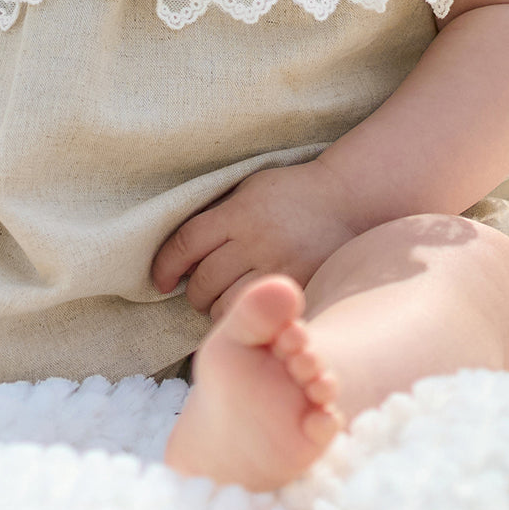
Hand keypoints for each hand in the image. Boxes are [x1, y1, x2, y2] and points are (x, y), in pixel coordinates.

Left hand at [151, 160, 361, 320]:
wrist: (347, 201)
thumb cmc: (289, 194)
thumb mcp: (248, 190)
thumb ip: (216, 216)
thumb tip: (179, 251)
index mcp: (240, 212)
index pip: (186, 243)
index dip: (165, 266)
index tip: (161, 281)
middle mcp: (257, 241)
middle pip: (204, 280)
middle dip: (193, 292)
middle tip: (199, 291)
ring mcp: (280, 268)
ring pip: (228, 306)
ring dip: (216, 310)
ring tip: (222, 303)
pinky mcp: (300, 289)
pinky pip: (260, 317)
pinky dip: (247, 319)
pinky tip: (247, 313)